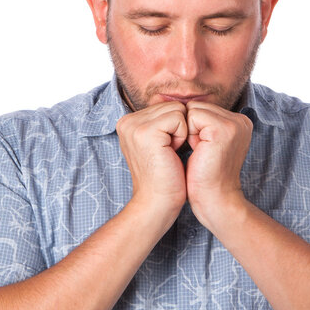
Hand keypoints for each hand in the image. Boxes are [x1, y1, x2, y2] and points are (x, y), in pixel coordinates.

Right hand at [116, 101, 187, 222]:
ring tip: (169, 153)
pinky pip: (179, 118)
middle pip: (172, 106)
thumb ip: (162, 123)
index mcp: (128, 123)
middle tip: (168, 153)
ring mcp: (134, 126)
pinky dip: (182, 135)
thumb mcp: (159, 145)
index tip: (166, 151)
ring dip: (182, 132)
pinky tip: (172, 153)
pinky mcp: (146, 132)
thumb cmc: (164, 178)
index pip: (165, 107)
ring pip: (177, 110)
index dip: (175, 128)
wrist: (157, 204)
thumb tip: (182, 105)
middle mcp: (127, 121)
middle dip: (179, 129)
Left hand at [185, 101, 252, 229]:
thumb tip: (179, 105)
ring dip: (189, 131)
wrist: (214, 201)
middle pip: (198, 106)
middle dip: (191, 128)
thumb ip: (203, 124)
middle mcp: (241, 120)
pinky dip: (187, 134)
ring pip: (193, 109)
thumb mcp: (206, 144)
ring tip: (201, 152)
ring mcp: (234, 124)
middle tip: (201, 152)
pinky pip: (191, 116)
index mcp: (240, 123)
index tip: (203, 150)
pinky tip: (198, 151)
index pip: (203, 108)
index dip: (194, 129)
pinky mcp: (222, 129)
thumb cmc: (204, 177)